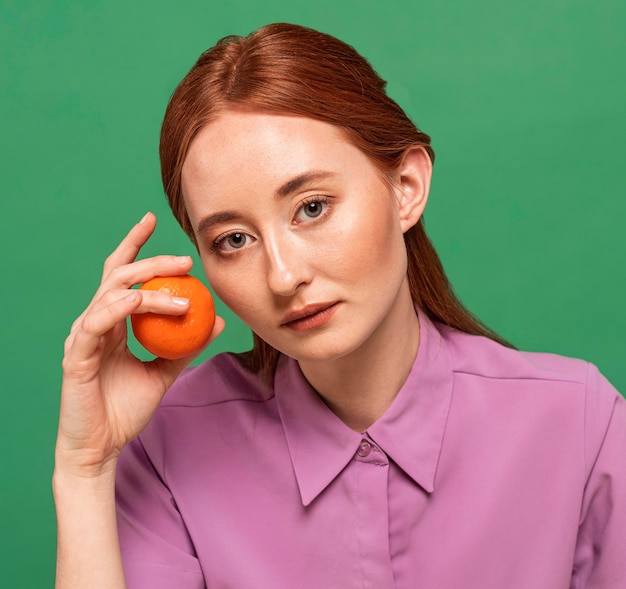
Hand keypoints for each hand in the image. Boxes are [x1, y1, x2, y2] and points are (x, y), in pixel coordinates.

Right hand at [55, 212, 223, 477]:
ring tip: (185, 297)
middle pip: (119, 274)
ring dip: (151, 288)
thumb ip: (188, 344)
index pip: (123, 275)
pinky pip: (99, 320)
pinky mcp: (77, 353)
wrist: (103, 447)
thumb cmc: (127, 409)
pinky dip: (124, 307)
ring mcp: (83, 335)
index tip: (153, 219)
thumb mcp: (166, 370)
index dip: (135, 245)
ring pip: (113, 293)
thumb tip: (218, 319)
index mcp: (112, 323)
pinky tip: (145, 303)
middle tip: (185, 260)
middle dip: (150, 258)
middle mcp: (95, 322)